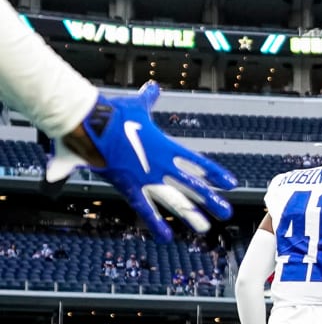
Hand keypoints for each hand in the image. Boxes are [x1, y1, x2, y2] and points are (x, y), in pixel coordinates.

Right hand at [48, 82, 236, 242]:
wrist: (89, 120)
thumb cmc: (111, 112)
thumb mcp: (136, 105)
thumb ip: (148, 99)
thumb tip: (153, 86)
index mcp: (166, 146)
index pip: (198, 164)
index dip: (215, 174)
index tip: (231, 184)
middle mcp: (161, 164)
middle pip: (192, 186)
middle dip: (211, 200)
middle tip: (227, 213)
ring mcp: (146, 176)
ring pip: (174, 200)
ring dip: (190, 214)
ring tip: (205, 228)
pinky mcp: (128, 185)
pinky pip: (144, 208)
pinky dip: (155, 222)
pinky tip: (166, 237)